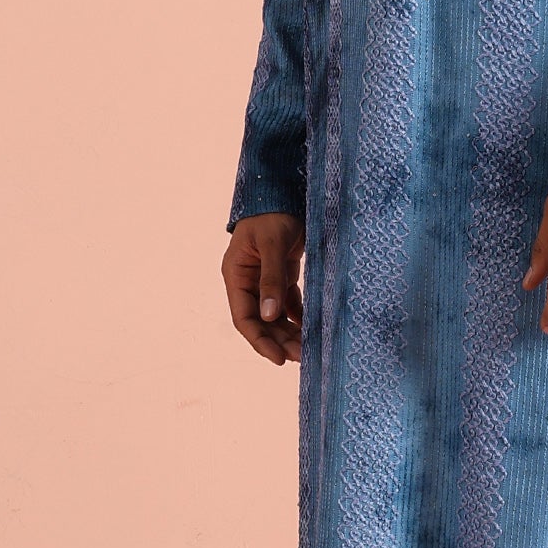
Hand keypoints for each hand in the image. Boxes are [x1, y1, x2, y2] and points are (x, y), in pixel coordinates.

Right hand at [224, 211, 303, 363]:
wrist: (284, 190)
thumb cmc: (272, 213)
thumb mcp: (272, 244)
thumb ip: (272, 279)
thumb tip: (269, 315)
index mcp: (236, 275)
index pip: (244, 318)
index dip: (259, 340)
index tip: (278, 358)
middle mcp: (248, 281)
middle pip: (261, 321)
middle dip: (279, 340)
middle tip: (301, 355)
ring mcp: (265, 279)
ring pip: (275, 315)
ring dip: (289, 331)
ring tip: (308, 347)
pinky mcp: (282, 274)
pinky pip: (288, 302)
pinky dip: (298, 316)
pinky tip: (310, 328)